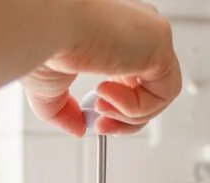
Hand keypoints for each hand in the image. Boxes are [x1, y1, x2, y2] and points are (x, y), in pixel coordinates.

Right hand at [22, 0, 181, 136]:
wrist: (47, 26)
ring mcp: (149, 36)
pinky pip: (164, 93)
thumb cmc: (45, 41)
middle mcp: (135, 32)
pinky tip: (107, 93)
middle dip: (124, 119)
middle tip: (100, 125)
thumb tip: (78, 129)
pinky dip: (135, 107)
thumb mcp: (50, 88)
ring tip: (100, 105)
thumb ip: (65, 110)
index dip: (117, 108)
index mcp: (113, 37)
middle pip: (149, 89)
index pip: (132, 78)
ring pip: (159, 95)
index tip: (94, 120)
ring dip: (127, 115)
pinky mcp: (160, 44)